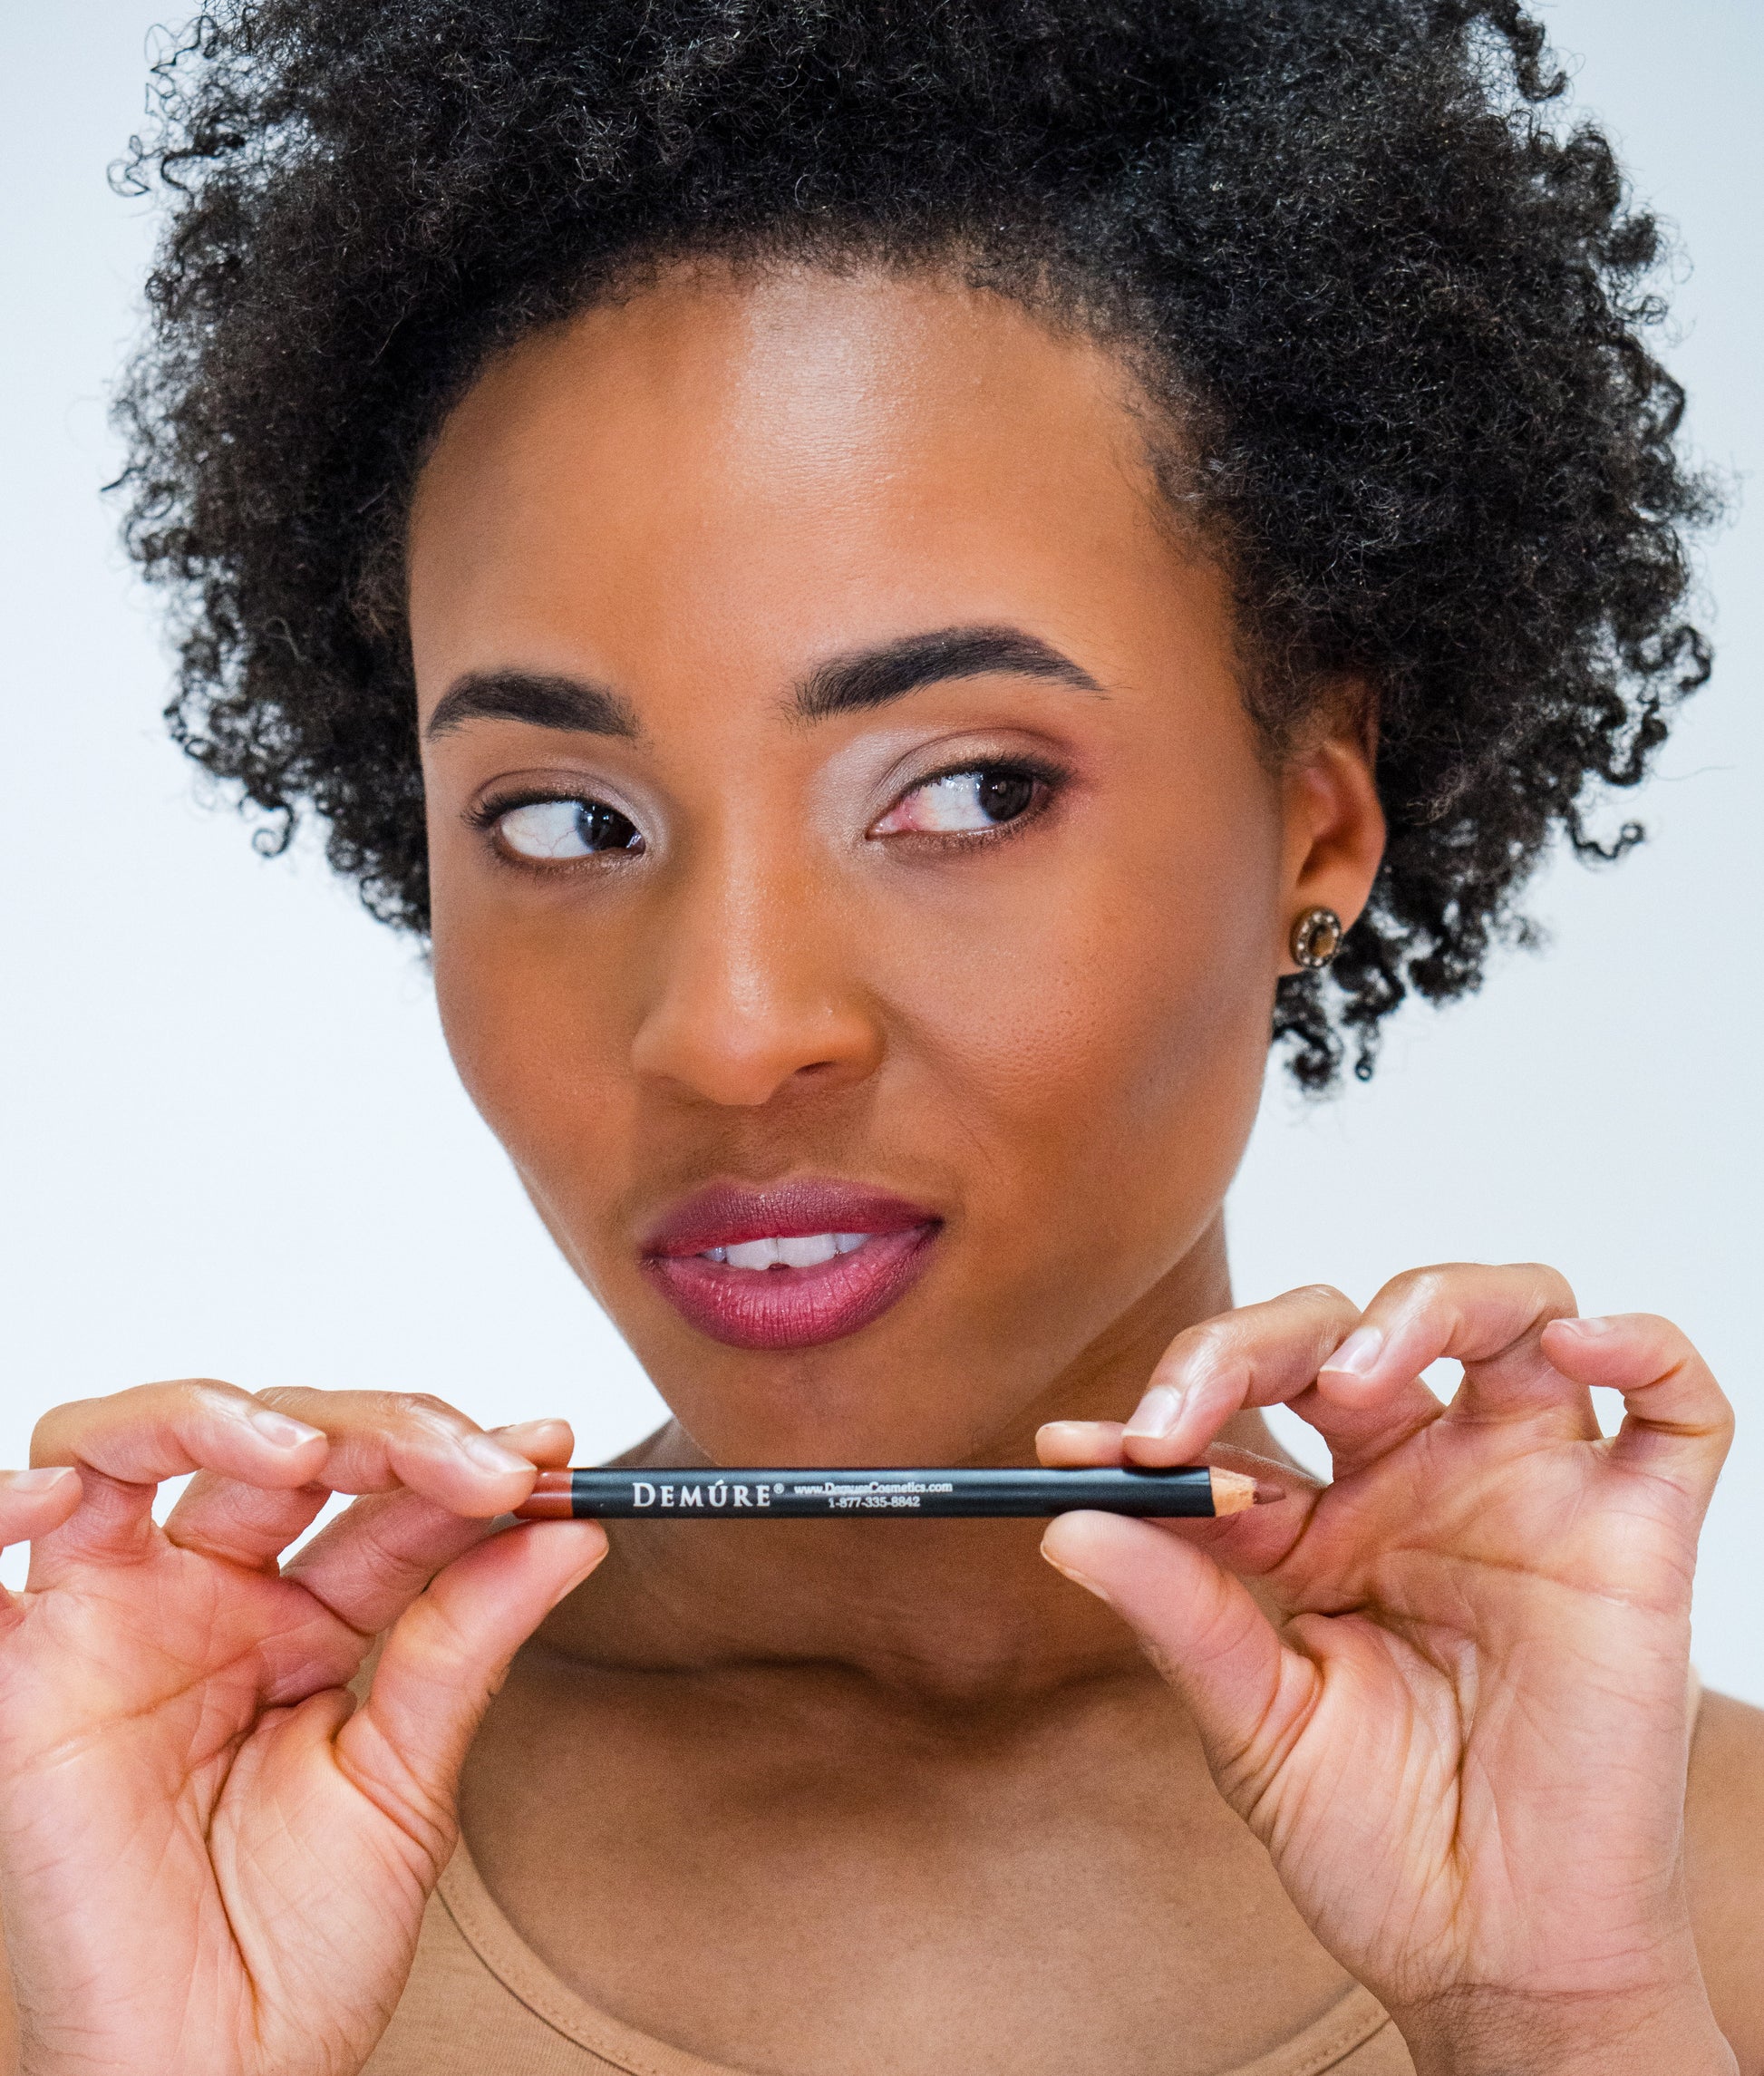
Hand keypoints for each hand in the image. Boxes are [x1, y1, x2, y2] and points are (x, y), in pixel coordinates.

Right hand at [0, 1382, 606, 2075]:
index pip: (380, 1497)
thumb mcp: (405, 1781)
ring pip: (129, 1449)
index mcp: (304, 1618)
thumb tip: (569, 1528)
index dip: (458, 1463)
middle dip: (380, 1432)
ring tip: (307, 1455)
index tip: (547, 1458)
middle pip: (277, 1445)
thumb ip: (466, 1643)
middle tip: (475, 1463)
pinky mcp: (22, 1680)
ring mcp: (113, 1626)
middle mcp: (207, 1600)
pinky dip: (1, 1503)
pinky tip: (63, 1488)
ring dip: (214, 1418)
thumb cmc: (294, 1954)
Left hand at [1039, 1267, 1737, 2075]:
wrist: (1498, 1968)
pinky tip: (1577, 1343)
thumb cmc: (1381, 1849)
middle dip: (1257, 1344)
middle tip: (1185, 1417)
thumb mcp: (1255, 1725)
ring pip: (1510, 1314)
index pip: (1241, 1414)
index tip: (1075, 1452)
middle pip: (1353, 1332)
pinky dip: (1641, 1344)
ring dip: (1426, 1306)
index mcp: (1326, 1522)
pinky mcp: (1636, 1540)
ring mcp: (1532, 1496)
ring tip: (1356, 1375)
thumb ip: (1177, 1613)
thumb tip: (1066, 1521)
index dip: (1162, 1411)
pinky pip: (1675, 1406)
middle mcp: (1426, 1483)